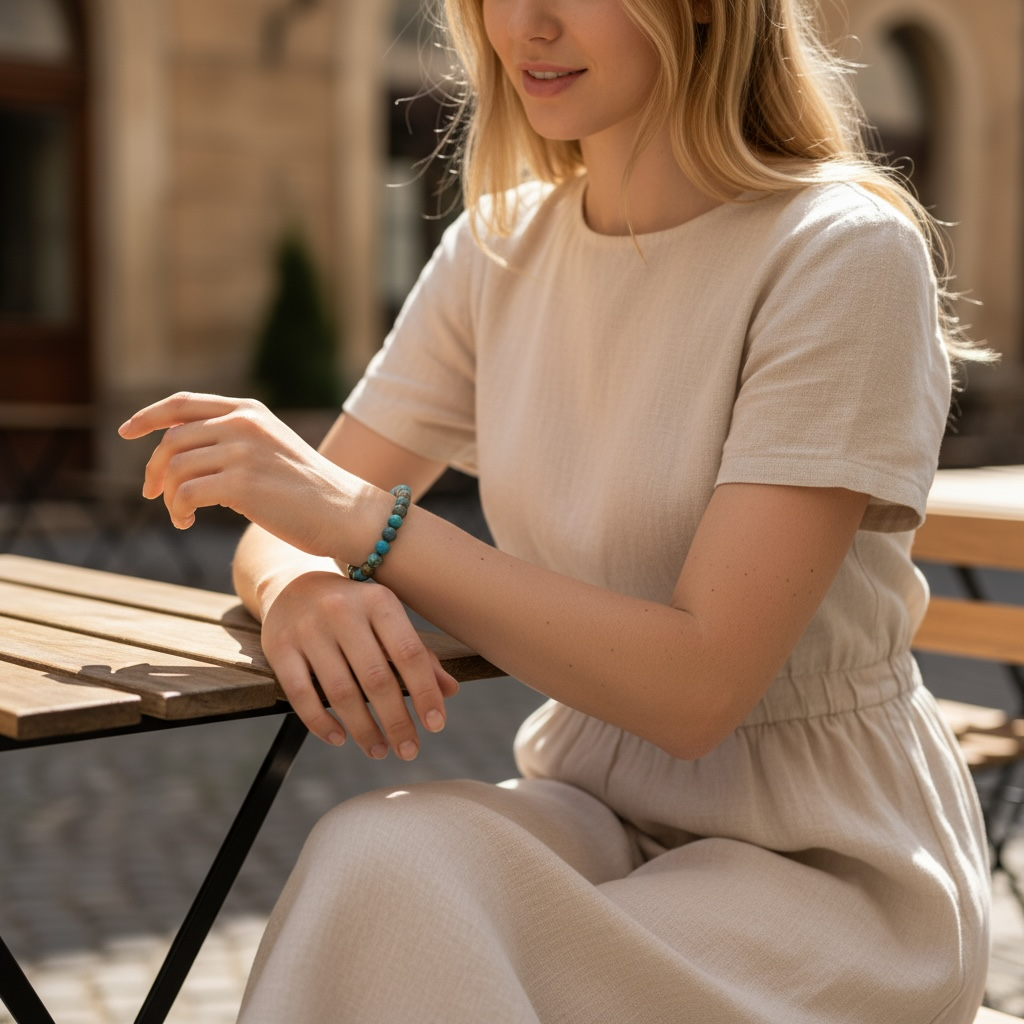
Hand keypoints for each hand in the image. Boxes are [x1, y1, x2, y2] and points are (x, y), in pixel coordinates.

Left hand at [119, 393, 360, 556]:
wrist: (345, 511)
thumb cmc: (308, 489)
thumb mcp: (269, 448)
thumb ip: (230, 440)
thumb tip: (176, 452)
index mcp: (249, 410)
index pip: (183, 404)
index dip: (148, 416)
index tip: (126, 432)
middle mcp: (244, 423)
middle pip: (171, 440)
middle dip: (153, 470)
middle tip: (150, 494)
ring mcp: (243, 452)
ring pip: (175, 469)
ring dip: (167, 496)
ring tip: (179, 515)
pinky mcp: (242, 484)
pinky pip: (186, 494)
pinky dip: (178, 511)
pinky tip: (187, 522)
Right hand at [262, 571, 459, 758]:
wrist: (294, 586)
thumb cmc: (354, 610)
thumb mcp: (388, 619)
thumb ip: (418, 653)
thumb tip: (449, 691)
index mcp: (378, 601)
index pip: (409, 654)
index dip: (425, 693)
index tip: (436, 726)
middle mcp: (342, 611)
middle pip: (376, 678)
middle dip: (396, 721)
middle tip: (408, 750)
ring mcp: (308, 629)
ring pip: (340, 692)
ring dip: (363, 729)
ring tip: (378, 750)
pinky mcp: (279, 647)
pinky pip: (301, 695)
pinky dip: (321, 722)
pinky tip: (339, 738)